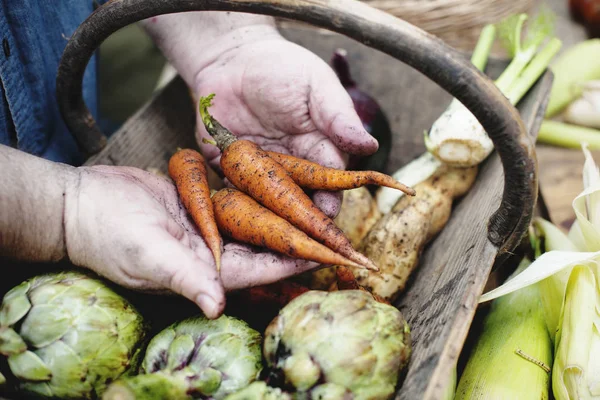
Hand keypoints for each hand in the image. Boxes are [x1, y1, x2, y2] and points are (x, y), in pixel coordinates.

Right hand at [63, 165, 318, 317]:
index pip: (266, 267)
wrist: (81, 203)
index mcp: (209, 269)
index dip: (300, 260)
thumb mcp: (148, 256)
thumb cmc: (109, 235)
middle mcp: (214, 251)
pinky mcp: (198, 203)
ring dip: (285, 211)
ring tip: (320, 201)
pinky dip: (256, 191)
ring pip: (256, 219)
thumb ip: (185, 277)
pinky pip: (235, 198)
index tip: (333, 252)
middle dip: (302, 237)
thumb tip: (216, 307)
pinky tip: (280, 180)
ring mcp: (207, 227)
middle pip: (268, 244)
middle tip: (339, 227)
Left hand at [193, 37, 377, 216]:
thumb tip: (370, 146)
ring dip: (270, 215)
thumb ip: (338, 115)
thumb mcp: (315, 85)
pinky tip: (235, 214)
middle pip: (300, 195)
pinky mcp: (229, 168)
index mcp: (318, 146)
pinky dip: (234, 202)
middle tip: (302, 231)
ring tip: (271, 231)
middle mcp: (292, 163)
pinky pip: (232, 190)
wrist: (232, 60)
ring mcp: (260, 168)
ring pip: (268, 198)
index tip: (328, 210)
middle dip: (302, 214)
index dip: (329, 194)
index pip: (328, 175)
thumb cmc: (281, 68)